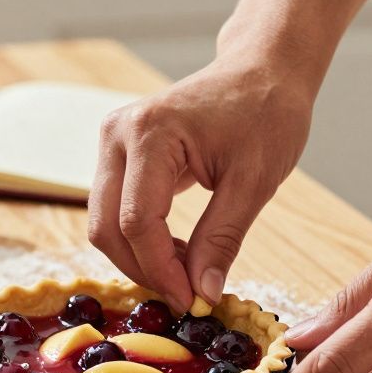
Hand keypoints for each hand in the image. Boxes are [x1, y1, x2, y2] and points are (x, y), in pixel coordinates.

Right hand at [89, 56, 312, 311]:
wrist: (262, 71)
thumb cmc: (266, 113)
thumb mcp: (254, 181)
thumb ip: (222, 239)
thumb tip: (202, 294)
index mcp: (150, 133)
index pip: (136, 221)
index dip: (161, 270)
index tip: (192, 301)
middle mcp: (118, 134)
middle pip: (107, 226)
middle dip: (143, 270)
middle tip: (187, 294)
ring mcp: (112, 142)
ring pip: (105, 223)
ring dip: (140, 258)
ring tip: (187, 272)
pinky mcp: (118, 153)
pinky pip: (115, 209)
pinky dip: (140, 239)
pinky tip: (178, 250)